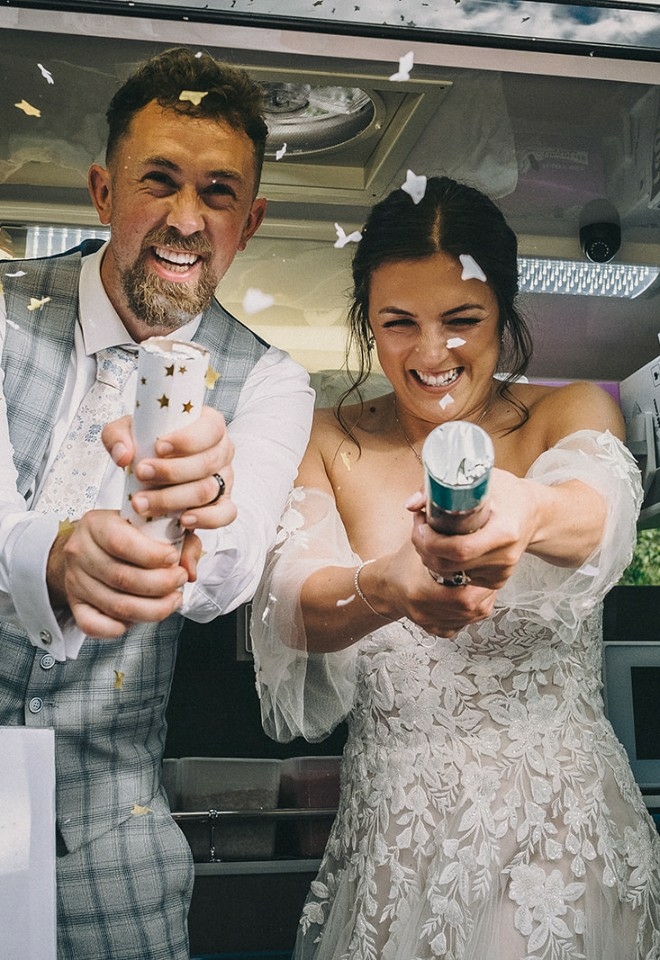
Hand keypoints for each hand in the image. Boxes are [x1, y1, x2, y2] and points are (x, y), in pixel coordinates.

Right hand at [46, 511, 198, 637]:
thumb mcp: (152, 523)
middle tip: (180, 580)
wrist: (87, 546)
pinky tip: (142, 615)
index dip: (152, 555)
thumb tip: (189, 569)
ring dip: (153, 609)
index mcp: (96, 524)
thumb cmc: (126, 533)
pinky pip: (94, 626)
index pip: (121, 543)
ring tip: (173, 599)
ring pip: (116, 606)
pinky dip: (122, 627)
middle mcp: (80, 552)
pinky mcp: (75, 604)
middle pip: (122, 578)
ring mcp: (74, 581)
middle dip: (161, 584)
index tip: (174, 559)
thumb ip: (179, 540)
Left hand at [102, 406, 235, 530]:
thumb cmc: (147, 446)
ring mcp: (225, 479)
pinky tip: (183, 520)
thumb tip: (124, 455)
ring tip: (143, 503)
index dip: (188, 439)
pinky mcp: (223, 504)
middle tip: (141, 474)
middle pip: (207, 462)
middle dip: (172, 471)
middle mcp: (222, 451)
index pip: (211, 428)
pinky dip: (205, 519)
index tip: (158, 448)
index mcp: (209, 425)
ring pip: (208, 490)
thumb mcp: (127, 432)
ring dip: (173, 498)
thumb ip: (118, 436)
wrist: (152, 474)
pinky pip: (225, 514)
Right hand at [381, 540, 497, 636]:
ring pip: (471, 618)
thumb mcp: (417, 542)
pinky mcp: (436, 629)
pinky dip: (472, 612)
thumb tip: (460, 513)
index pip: (462, 595)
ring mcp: (430, 623)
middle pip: (470, 608)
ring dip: (483, 600)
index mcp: (418, 590)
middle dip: (485, 591)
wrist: (388, 586)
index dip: (479, 582)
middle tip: (488, 575)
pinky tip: (472, 598)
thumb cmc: (403, 563)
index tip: (484, 569)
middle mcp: (423, 611)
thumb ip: (438, 531)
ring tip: (483, 584)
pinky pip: (463, 624)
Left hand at [407, 469, 534, 589]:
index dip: (433, 542)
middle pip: (451, 565)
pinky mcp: (497, 581)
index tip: (421, 525)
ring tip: (429, 534)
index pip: (461, 549)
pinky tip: (444, 548)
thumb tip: (412, 504)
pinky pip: (461, 579)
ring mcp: (502, 572)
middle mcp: (505, 556)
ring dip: (431, 557)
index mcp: (504, 532)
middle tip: (418, 528)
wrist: (533, 513)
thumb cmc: (506, 493)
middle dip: (425, 549)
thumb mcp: (479, 480)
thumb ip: (442, 488)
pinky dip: (445, 566)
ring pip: (452, 575)